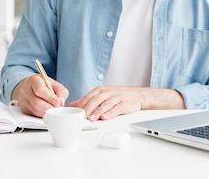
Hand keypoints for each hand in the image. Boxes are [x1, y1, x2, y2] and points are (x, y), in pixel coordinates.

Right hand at [14, 74, 68, 117]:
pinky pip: (33, 114)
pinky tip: (46, 110)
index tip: (57, 102)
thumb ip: (61, 92)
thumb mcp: (55, 85)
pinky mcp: (23, 107)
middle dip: (49, 107)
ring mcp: (22, 98)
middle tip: (56, 108)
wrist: (32, 87)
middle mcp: (25, 88)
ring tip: (52, 108)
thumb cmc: (45, 85)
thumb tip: (61, 102)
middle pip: (37, 102)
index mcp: (34, 79)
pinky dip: (42, 114)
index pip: (40, 90)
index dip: (50, 98)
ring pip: (35, 110)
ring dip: (46, 111)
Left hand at [67, 86, 184, 120]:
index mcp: (100, 90)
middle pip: (95, 100)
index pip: (88, 97)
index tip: (74, 112)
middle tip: (81, 116)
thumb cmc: (117, 96)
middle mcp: (107, 92)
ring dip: (97, 112)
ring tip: (91, 118)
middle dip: (87, 108)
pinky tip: (104, 117)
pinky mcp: (124, 103)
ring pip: (104, 104)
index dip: (81, 104)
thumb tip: (71, 105)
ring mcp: (116, 97)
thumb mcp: (101, 95)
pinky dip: (110, 113)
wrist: (137, 95)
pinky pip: (116, 108)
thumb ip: (87, 100)